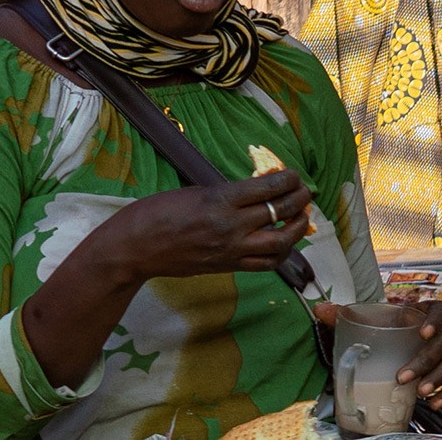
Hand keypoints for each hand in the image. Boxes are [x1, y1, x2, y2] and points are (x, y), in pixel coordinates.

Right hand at [96, 168, 311, 283]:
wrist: (136, 248)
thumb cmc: (157, 211)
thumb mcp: (195, 191)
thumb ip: (226, 193)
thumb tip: (256, 191)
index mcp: (220, 200)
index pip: (267, 189)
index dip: (287, 180)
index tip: (294, 174)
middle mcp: (231, 227)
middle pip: (280, 214)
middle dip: (299, 200)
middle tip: (305, 191)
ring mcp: (231, 251)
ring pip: (280, 244)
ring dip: (297, 229)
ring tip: (301, 217)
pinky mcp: (228, 267)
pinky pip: (266, 263)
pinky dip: (281, 251)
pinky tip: (283, 241)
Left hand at [313, 300, 441, 409]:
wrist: (389, 347)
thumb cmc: (379, 329)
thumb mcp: (363, 321)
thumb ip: (341, 314)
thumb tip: (318, 308)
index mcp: (419, 313)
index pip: (439, 309)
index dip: (435, 319)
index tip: (422, 333)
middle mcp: (436, 333)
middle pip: (441, 343)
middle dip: (424, 361)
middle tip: (402, 377)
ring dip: (438, 378)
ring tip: (420, 393)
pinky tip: (433, 403)